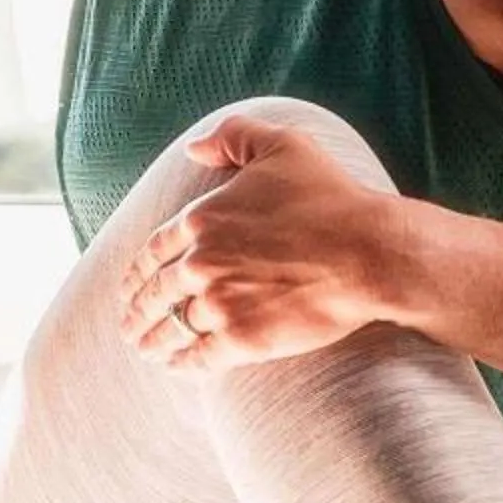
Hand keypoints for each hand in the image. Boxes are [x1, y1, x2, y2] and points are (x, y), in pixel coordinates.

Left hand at [119, 113, 394, 370]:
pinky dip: (183, 364)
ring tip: (148, 350)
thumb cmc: (334, 199)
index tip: (130, 287)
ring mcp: (220, 303)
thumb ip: (234, 135)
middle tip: (130, 325)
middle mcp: (202, 262)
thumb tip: (192, 148)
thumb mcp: (285, 145)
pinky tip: (177, 367)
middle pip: (156, 293)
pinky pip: (199, 357)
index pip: (154, 250)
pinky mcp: (243, 339)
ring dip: (154, 341)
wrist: (371, 253)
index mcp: (202, 218)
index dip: (137, 272)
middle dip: (138, 312)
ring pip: (172, 328)